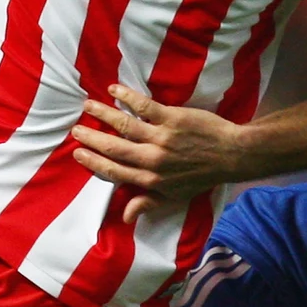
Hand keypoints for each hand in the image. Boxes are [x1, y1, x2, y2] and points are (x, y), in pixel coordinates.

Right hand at [70, 84, 248, 222]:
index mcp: (151, 180)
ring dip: (103, 114)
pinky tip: (114, 90)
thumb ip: (147, 203)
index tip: (77, 153)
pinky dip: (128, 97)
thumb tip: (125, 216)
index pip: (114, 171)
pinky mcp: (172, 118)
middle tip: (76, 130)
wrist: (230, 155)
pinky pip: (145, 106)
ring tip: (88, 106)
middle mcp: (152, 160)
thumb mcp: (174, 196)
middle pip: (113, 148)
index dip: (94, 162)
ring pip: (124, 125)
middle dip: (91, 139)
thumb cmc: (201, 176)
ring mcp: (161, 138)